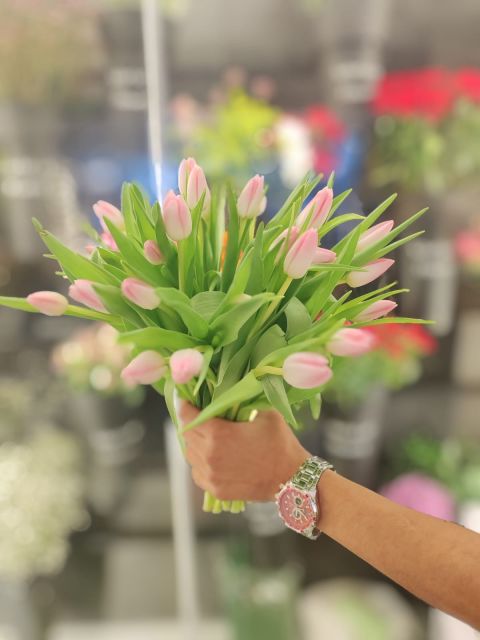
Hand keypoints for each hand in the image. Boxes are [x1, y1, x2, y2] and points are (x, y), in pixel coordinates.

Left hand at [180, 403, 309, 501]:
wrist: (292, 479)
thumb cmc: (280, 443)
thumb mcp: (265, 413)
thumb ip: (242, 403)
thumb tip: (227, 395)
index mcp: (219, 434)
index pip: (188, 417)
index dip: (185, 407)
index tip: (186, 401)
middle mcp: (209, 455)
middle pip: (187, 435)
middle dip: (192, 424)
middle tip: (201, 417)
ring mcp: (211, 475)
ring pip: (190, 454)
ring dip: (196, 443)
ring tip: (209, 438)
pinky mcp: (216, 490)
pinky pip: (197, 472)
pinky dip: (201, 463)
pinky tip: (215, 457)